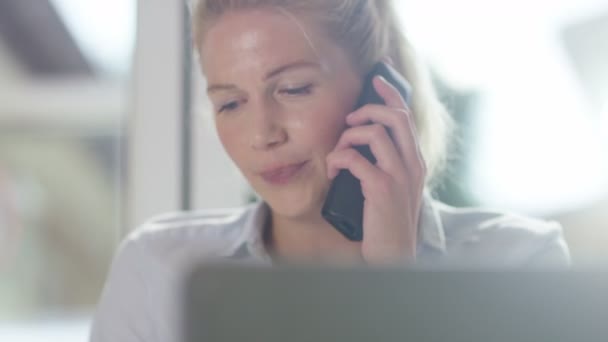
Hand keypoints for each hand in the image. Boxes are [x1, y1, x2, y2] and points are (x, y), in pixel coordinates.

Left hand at [326, 75, 425, 264]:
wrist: (393, 256)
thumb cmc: (386, 222)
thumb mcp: (391, 189)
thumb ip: (383, 165)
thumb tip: (357, 144)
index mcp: (415, 162)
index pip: (406, 117)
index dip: (391, 94)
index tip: (377, 78)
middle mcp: (412, 164)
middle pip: (395, 116)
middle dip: (367, 108)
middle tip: (348, 119)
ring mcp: (399, 176)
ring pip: (375, 132)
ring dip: (348, 137)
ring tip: (338, 153)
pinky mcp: (381, 189)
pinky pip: (355, 159)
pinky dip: (338, 159)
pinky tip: (333, 172)